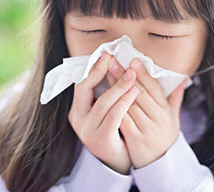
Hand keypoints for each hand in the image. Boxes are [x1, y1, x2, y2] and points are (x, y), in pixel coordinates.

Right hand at [68, 51, 137, 174]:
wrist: (117, 161)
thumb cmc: (115, 131)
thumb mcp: (108, 110)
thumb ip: (109, 92)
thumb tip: (119, 67)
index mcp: (79, 108)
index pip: (82, 82)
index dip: (93, 67)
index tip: (106, 53)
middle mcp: (78, 118)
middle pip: (85, 88)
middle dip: (100, 71)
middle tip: (114, 57)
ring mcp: (87, 129)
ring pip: (102, 102)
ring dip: (118, 86)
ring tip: (132, 74)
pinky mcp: (100, 139)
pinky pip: (113, 116)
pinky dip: (124, 102)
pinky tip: (135, 92)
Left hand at [106, 56, 187, 168]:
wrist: (160, 165)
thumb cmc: (165, 137)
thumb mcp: (174, 118)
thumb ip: (175, 98)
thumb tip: (183, 79)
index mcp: (167, 111)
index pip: (154, 87)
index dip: (143, 73)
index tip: (133, 60)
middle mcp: (158, 119)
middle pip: (139, 93)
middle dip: (125, 75)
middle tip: (113, 61)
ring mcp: (147, 129)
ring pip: (129, 104)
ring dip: (116, 87)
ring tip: (105, 73)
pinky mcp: (135, 139)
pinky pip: (123, 119)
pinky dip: (114, 107)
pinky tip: (104, 96)